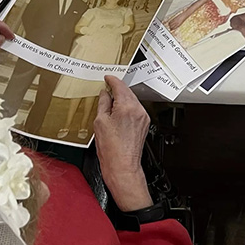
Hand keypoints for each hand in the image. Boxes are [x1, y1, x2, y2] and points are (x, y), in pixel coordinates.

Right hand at [94, 75, 152, 211]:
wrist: (122, 166)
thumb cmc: (111, 149)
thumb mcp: (100, 122)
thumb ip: (103, 104)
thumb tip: (104, 94)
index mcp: (127, 107)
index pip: (120, 86)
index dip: (112, 80)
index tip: (107, 78)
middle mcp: (138, 111)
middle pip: (127, 93)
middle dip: (117, 89)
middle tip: (106, 89)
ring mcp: (143, 118)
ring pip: (132, 101)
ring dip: (122, 99)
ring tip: (110, 103)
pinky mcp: (144, 124)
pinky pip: (135, 110)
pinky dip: (126, 108)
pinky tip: (118, 113)